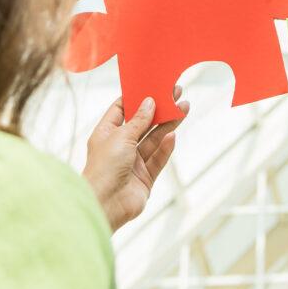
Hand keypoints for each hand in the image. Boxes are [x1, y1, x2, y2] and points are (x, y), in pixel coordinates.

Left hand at [81, 89, 186, 232]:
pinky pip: (158, 158)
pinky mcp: (145, 177)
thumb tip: (149, 102)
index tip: (151, 84)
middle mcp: (119, 147)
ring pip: (154, 140)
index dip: (136, 97)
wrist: (106, 204)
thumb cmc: (104, 168)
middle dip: (159, 109)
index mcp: (106, 133)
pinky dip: (166, 147)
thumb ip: (138, 120)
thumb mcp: (121, 136)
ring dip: (168, 125)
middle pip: (142, 123)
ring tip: (183, 109)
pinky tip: (173, 135)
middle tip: (176, 94)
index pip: (121, 109)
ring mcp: (133, 162)